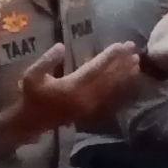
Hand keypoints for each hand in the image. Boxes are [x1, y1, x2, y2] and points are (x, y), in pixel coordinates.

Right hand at [0, 42, 139, 141]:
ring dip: (125, 75)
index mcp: (71, 87)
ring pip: (112, 89)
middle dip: (122, 63)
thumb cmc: (31, 96)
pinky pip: (110, 99)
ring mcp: (90, 106)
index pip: (95, 69)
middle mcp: (84, 98)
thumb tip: (61, 46)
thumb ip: (46, 60)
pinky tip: (129, 81)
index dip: (110, 57)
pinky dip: (121, 89)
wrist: (32, 122)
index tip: (122, 45)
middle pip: (108, 78)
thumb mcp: (31, 75)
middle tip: (134, 49)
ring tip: (136, 62)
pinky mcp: (91, 112)